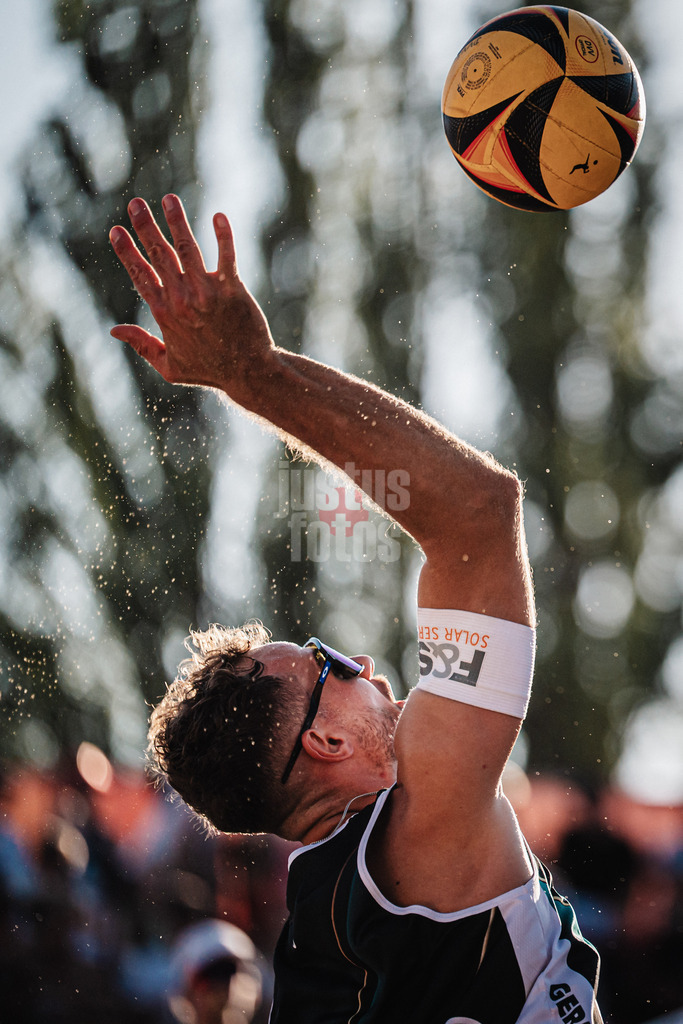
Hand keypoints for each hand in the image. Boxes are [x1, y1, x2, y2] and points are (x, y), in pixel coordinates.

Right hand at [109, 194, 273, 393]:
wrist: (248, 373)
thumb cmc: (210, 370)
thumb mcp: (169, 367)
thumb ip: (141, 345)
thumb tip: (114, 330)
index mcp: (165, 314)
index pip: (141, 276)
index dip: (127, 252)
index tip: (116, 230)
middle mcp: (183, 300)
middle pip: (160, 255)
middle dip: (145, 227)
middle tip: (135, 203)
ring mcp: (207, 293)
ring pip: (188, 249)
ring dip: (177, 222)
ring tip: (169, 199)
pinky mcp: (233, 290)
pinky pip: (226, 257)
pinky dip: (223, 236)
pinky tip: (218, 216)